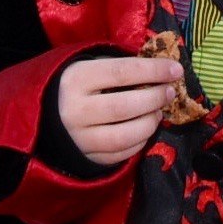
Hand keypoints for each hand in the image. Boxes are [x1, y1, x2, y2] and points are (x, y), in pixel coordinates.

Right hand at [55, 51, 181, 166]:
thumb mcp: (92, 65)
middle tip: (169, 92)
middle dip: (155, 98)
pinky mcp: (86, 157)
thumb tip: (163, 69)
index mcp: (77, 79)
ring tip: (158, 111)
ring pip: (124, 136)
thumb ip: (123, 66)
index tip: (176, 69)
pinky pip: (120, 154)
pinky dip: (140, 142)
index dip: (153, 70)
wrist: (46, 113)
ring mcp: (79, 139)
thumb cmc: (79, 83)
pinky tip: (145, 128)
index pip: (122, 72)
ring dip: (150, 123)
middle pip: (124, 106)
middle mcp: (74, 111)